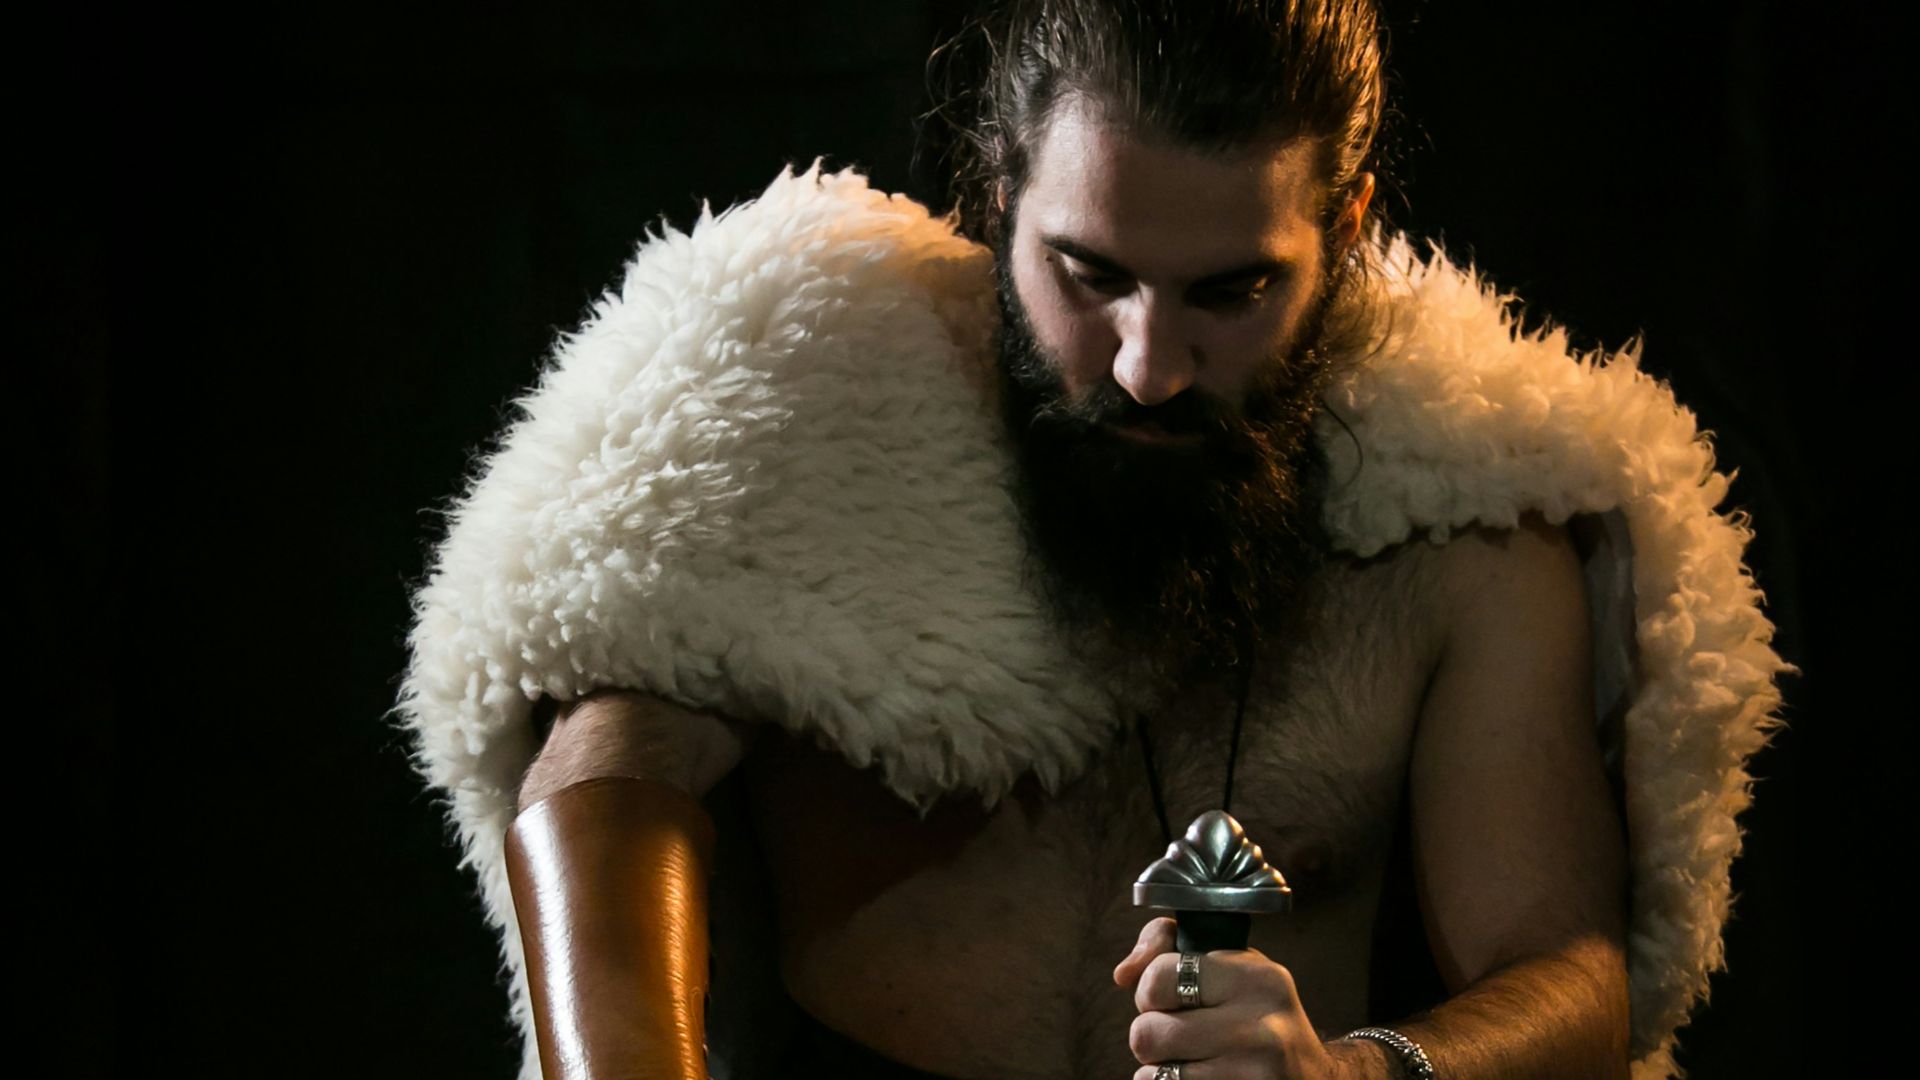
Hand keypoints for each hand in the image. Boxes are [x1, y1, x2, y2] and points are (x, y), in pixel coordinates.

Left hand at [1113, 916, 1365, 1079]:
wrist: (1312, 1077)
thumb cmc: (1256, 1014)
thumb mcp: (1228, 967)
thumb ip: (1167, 948)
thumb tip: (1123, 975)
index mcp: (1256, 978)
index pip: (1157, 978)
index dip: (1151, 991)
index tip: (1174, 998)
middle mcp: (1261, 1028)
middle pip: (1146, 1034)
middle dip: (1152, 1036)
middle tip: (1183, 1035)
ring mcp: (1254, 1076)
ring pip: (1153, 1075)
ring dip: (1162, 1070)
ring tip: (1195, 1060)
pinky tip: (1203, 1079)